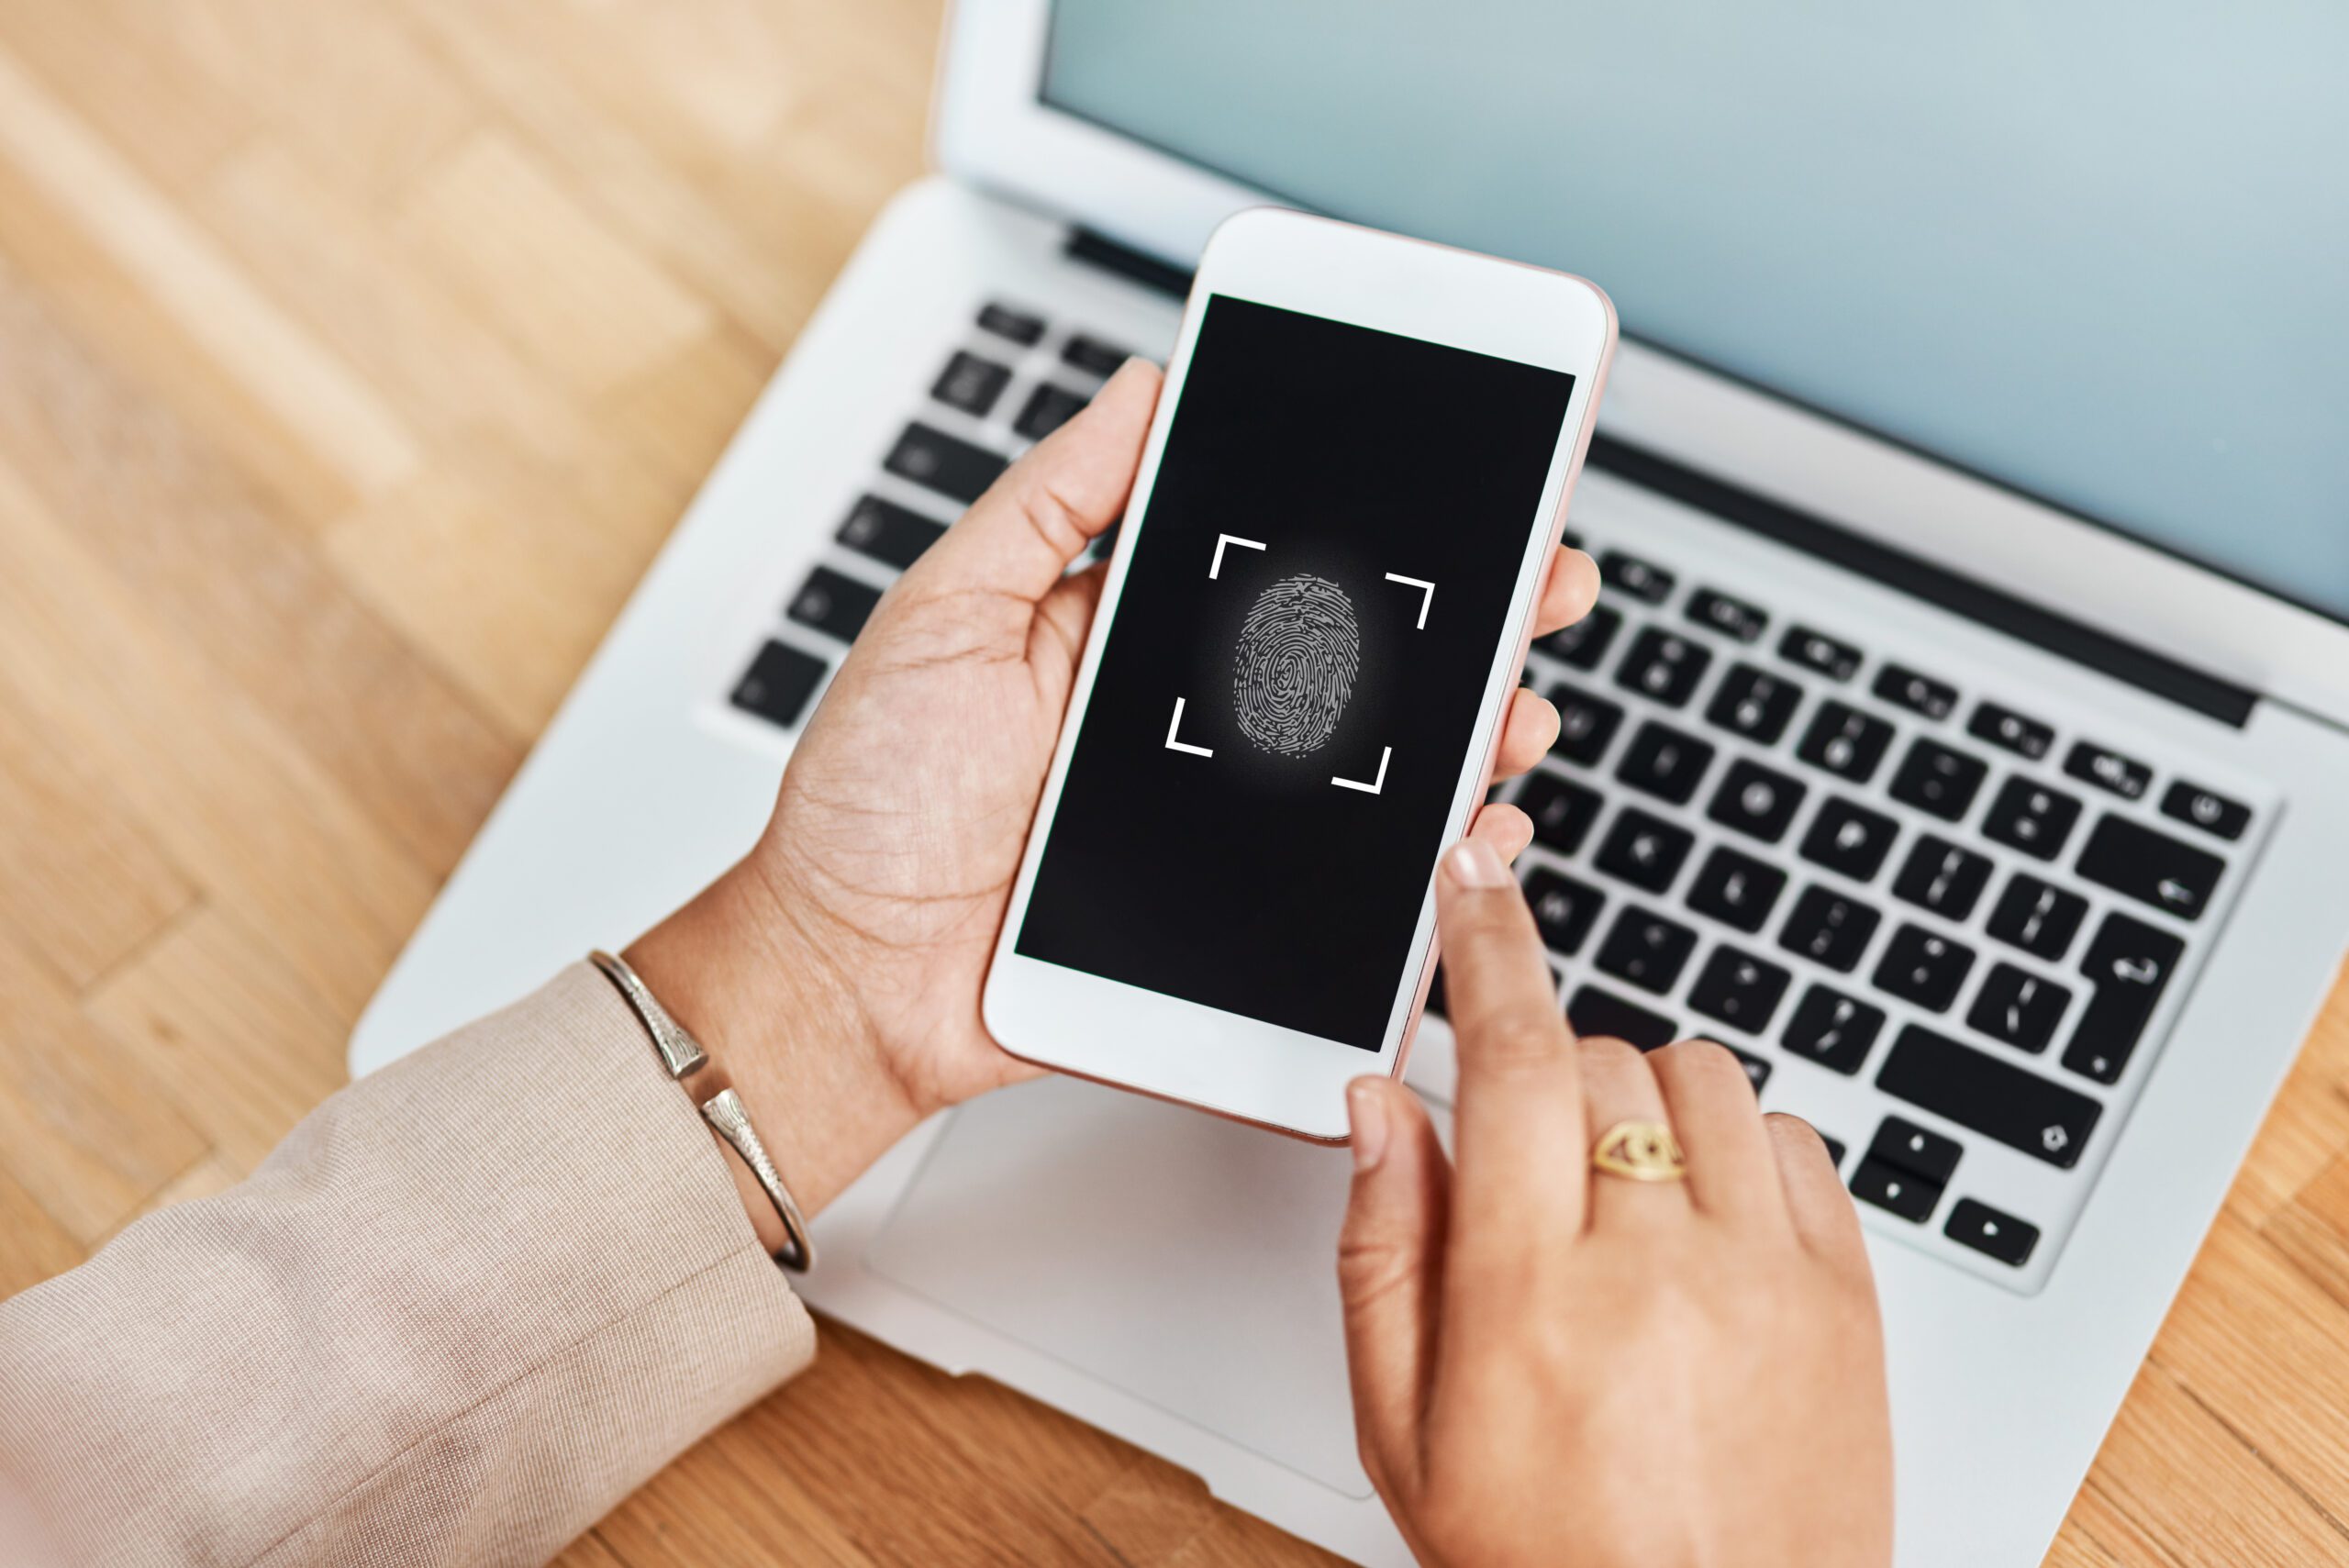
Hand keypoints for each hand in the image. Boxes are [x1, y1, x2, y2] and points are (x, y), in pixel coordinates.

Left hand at [634, 360, 1599, 1231]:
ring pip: (1379, 774)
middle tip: (1548, 587)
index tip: (1471, 492)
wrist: (842, 975)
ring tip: (1516, 712)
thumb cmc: (870, 801)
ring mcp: (1222, 825)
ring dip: (1470, 736)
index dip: (1382, 531)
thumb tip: (1140, 388)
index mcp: (1136, 637)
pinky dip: (1427, 867)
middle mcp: (1195, 725)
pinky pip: (1351, 890)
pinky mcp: (1231, 922)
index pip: (1285, 567)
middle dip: (1471, 623)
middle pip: (1363, 665)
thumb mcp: (947, 615)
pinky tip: (1469, 832)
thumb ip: (1049, 505)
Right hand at [1338, 839, 1892, 1567]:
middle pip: (1601, 1057)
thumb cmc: (1549, 1560)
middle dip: (1548, 1075)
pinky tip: (1702, 1217)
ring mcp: (1767, 1277)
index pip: (1507, 1059)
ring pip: (1702, 1077)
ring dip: (1645, 1099)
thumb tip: (1380, 1108)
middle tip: (1530, 1171)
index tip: (1473, 880)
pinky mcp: (1848, 1298)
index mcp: (1528, 1294)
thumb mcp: (1406, 1429)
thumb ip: (1383, 1250)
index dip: (1485, 947)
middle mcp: (1656, 1266)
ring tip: (1620, 1196)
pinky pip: (1796, 1140)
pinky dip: (1739, 1144)